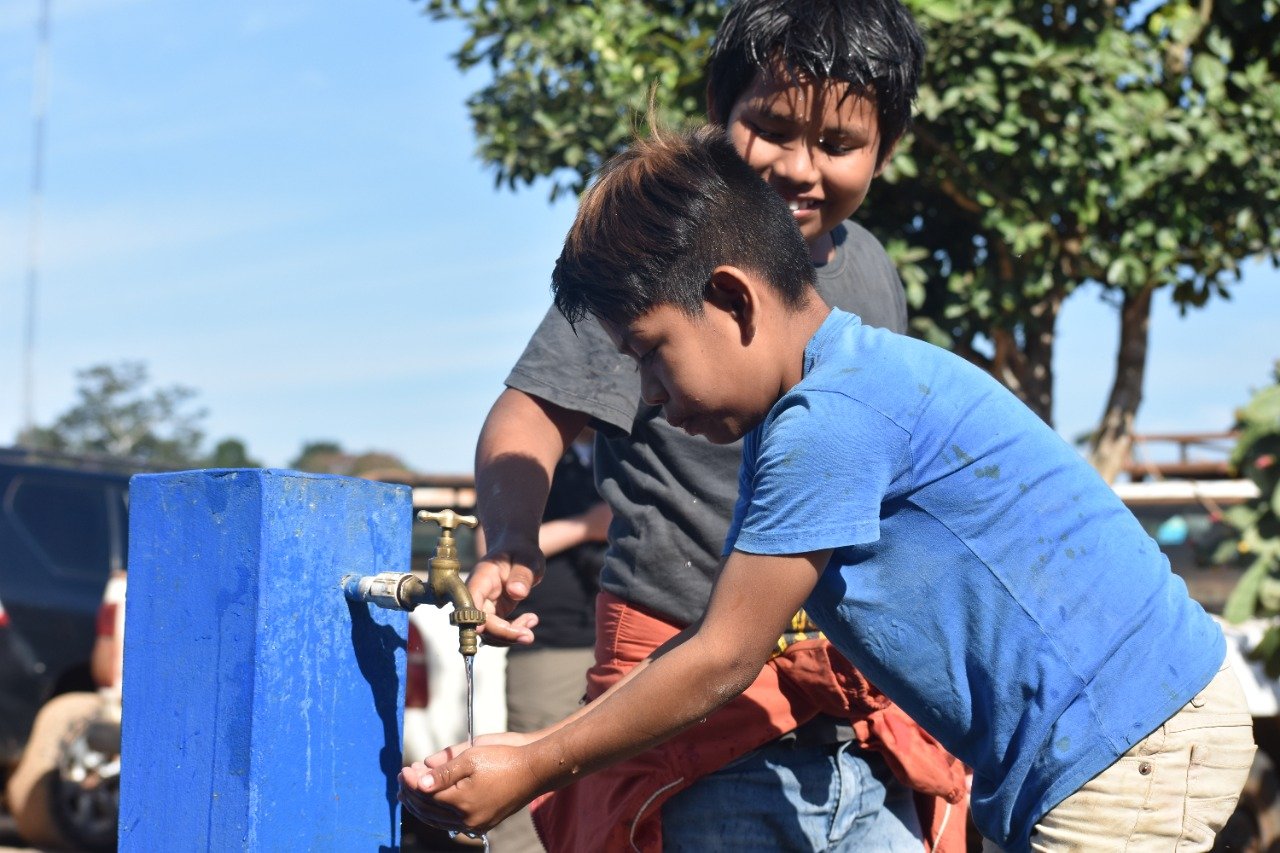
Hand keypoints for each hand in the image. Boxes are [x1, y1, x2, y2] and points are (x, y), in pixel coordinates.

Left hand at [400, 743, 542, 834]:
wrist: (534, 772)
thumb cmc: (504, 759)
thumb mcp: (471, 757)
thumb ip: (444, 771)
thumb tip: (419, 783)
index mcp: (462, 801)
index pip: (426, 794)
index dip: (412, 781)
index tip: (404, 768)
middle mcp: (467, 818)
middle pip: (429, 810)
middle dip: (412, 794)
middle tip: (402, 779)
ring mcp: (476, 824)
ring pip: (439, 820)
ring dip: (422, 806)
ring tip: (410, 794)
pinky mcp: (483, 823)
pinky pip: (452, 823)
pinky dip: (437, 814)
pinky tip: (433, 806)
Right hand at [467, 544, 543, 645]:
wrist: (518, 551)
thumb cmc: (521, 552)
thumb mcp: (527, 560)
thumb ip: (521, 575)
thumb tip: (516, 593)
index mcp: (481, 578)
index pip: (470, 602)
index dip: (473, 619)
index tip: (483, 630)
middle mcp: (478, 594)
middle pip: (478, 622)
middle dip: (502, 633)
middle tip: (528, 636)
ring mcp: (484, 605)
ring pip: (488, 632)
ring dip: (510, 635)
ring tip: (532, 621)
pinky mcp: (494, 613)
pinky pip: (499, 630)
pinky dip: (514, 631)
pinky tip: (532, 619)